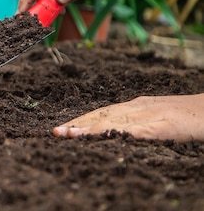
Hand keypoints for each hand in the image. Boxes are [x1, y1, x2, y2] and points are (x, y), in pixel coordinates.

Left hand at [52, 94, 203, 141]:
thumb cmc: (189, 117)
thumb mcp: (158, 120)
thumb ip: (137, 126)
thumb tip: (112, 136)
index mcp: (137, 107)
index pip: (101, 114)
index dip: (80, 121)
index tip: (60, 130)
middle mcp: (141, 107)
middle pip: (103, 116)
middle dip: (78, 124)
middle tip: (56, 133)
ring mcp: (154, 114)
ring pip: (117, 121)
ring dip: (91, 127)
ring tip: (70, 134)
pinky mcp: (170, 125)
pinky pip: (145, 130)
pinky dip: (124, 133)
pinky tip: (108, 137)